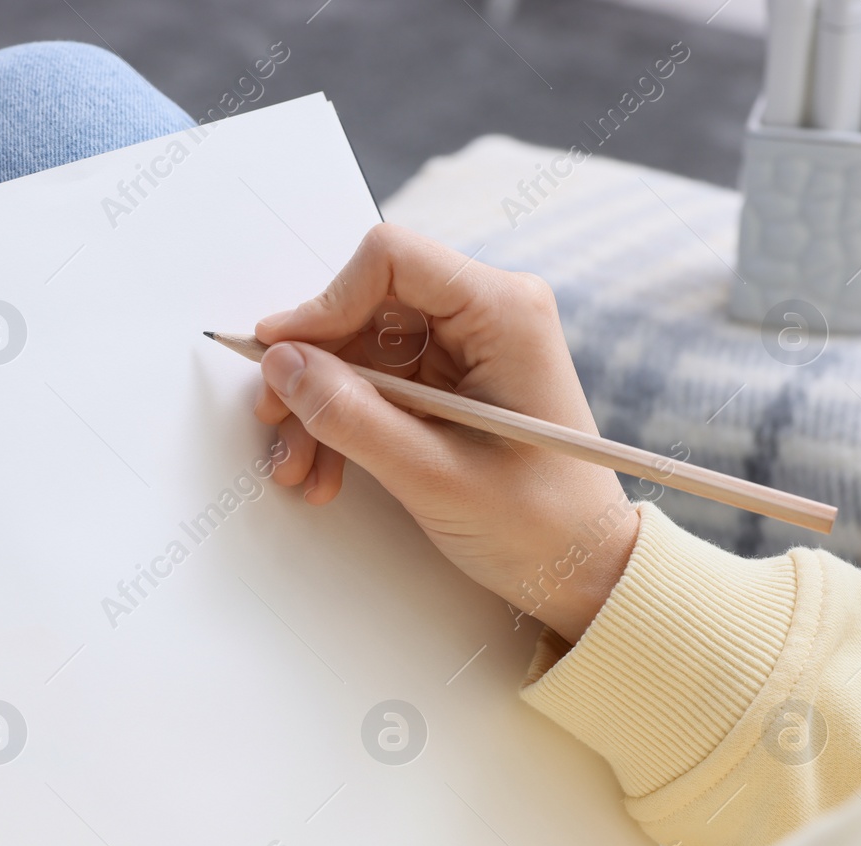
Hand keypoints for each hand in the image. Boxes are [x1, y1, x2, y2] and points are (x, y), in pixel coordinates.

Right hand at [253, 223, 637, 643]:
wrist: (582, 569)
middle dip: (313, 369)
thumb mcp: (433, 475)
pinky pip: (373, 382)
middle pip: (364, 306)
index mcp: (504, 312)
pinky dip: (342, 422)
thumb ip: (352, 418)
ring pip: (358, 349)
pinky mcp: (448, 381)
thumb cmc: (540, 524)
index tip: (280, 355)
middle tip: (278, 421)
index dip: (325, 303)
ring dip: (320, 407)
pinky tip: (328, 470)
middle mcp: (486, 314)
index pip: (391, 261)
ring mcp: (465, 347)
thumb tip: (283, 366)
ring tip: (301, 468)